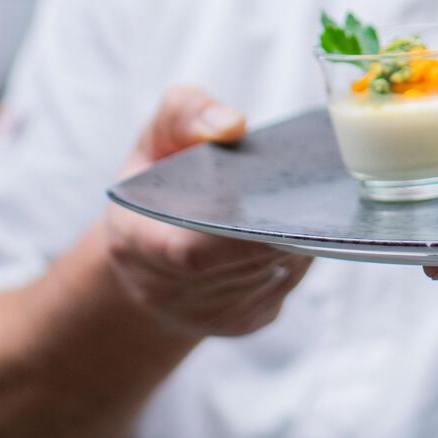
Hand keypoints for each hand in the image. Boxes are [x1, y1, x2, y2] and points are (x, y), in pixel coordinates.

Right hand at [102, 85, 310, 338]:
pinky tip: (285, 228)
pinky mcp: (248, 322)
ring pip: (279, 266)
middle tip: (296, 180)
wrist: (146, 267)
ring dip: (294, 231)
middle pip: (251, 255)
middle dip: (280, 217)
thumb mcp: (154, 140)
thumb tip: (233, 124)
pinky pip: (289, 281)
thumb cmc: (154, 190)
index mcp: (140, 246)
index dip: (238, 227)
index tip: (266, 191)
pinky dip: (295, 251)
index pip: (194, 251)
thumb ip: (184, 115)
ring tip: (290, 199)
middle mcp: (175, 292)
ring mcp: (216, 314)